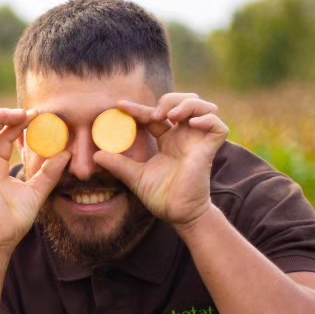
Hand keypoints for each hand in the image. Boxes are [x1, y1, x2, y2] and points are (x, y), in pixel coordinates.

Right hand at [0, 108, 70, 252]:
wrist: (2, 237)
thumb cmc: (15, 219)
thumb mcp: (38, 189)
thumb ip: (50, 171)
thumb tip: (67, 153)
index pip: (4, 136)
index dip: (18, 123)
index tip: (36, 115)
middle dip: (5, 115)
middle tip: (26, 113)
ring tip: (12, 114)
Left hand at [97, 94, 227, 229]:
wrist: (178, 213)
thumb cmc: (160, 196)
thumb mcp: (134, 176)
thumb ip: (118, 164)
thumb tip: (95, 156)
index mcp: (167, 139)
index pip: (154, 115)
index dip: (138, 108)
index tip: (119, 106)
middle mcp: (183, 136)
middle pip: (183, 102)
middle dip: (170, 99)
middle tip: (155, 113)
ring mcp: (198, 140)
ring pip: (202, 106)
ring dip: (187, 104)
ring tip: (171, 116)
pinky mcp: (210, 149)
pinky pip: (218, 126)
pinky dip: (208, 119)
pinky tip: (192, 123)